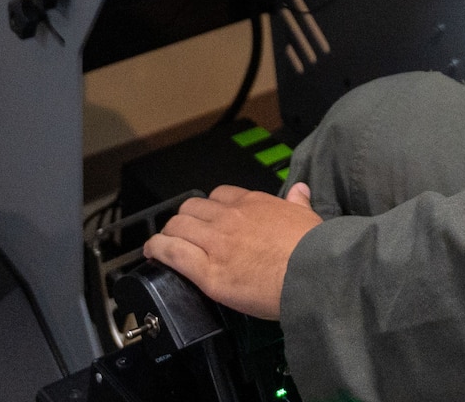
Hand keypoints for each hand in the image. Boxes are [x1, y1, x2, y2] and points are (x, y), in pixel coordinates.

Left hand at [142, 182, 323, 319]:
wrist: (311, 273)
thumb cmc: (313, 249)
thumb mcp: (308, 216)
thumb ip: (299, 202)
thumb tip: (300, 190)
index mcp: (255, 204)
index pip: (220, 195)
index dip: (210, 206)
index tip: (208, 217)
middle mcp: (231, 217)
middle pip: (192, 208)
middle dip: (184, 219)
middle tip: (182, 233)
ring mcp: (217, 243)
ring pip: (178, 226)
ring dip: (167, 234)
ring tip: (161, 245)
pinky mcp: (208, 271)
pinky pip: (172, 253)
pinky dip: (157, 250)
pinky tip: (152, 253)